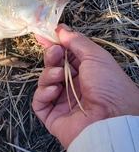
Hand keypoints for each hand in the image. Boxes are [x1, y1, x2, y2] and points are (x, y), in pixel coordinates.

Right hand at [32, 24, 138, 148]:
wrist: (112, 121)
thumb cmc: (110, 87)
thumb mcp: (96, 56)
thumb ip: (76, 41)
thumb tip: (61, 30)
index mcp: (87, 72)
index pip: (65, 55)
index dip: (54, 44)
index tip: (44, 35)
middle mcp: (75, 86)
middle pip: (53, 66)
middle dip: (51, 57)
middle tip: (54, 53)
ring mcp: (63, 102)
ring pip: (45, 82)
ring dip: (49, 74)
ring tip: (60, 76)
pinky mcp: (54, 116)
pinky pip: (39, 102)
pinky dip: (43, 93)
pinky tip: (54, 91)